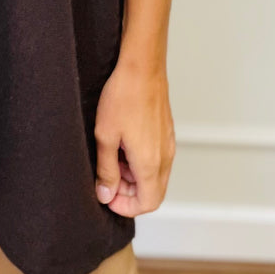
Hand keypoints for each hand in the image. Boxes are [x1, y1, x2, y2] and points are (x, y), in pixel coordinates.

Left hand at [92, 61, 174, 215]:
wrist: (141, 66)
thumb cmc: (123, 96)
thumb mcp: (106, 136)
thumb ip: (106, 170)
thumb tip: (106, 194)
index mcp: (151, 163)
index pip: (148, 203)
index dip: (125, 206)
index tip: (107, 195)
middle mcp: (165, 157)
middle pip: (153, 192)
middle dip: (128, 192)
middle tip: (107, 177)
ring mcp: (168, 144)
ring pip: (155, 176)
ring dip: (133, 176)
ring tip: (111, 157)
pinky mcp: (166, 133)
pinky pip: (157, 159)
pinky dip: (140, 162)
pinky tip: (122, 144)